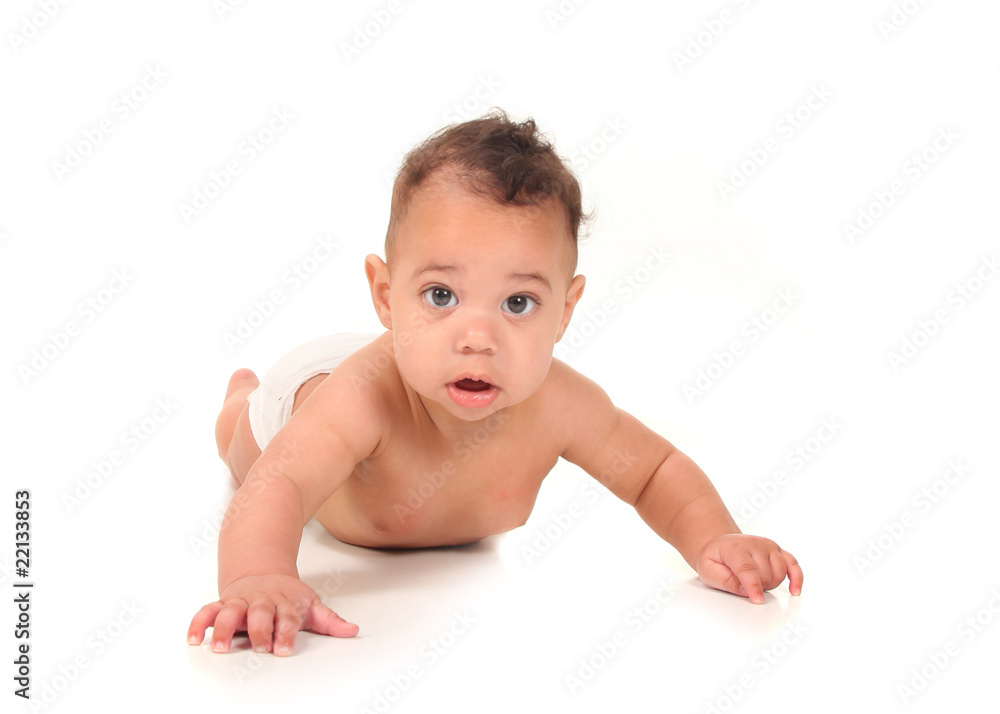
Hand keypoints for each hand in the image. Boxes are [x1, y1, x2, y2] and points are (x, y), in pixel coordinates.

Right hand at [187, 574, 358, 654]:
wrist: (264, 571)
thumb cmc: (288, 595)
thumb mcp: (311, 605)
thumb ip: (330, 621)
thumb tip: (352, 631)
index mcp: (285, 603)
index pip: (287, 618)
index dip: (285, 632)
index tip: (284, 649)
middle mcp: (262, 601)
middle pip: (260, 613)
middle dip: (258, 629)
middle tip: (259, 646)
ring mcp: (241, 601)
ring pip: (230, 611)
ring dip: (224, 628)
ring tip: (219, 648)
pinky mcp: (224, 603)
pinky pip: (208, 611)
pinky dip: (199, 622)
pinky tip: (194, 638)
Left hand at [696, 534, 802, 603]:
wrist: (720, 545)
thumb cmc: (714, 558)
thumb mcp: (708, 571)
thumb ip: (725, 581)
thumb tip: (746, 591)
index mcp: (735, 548)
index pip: (747, 569)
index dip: (753, 586)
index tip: (758, 600)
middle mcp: (754, 544)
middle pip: (765, 574)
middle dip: (756, 586)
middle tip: (741, 584)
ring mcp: (768, 546)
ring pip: (779, 573)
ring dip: (770, 584)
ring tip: (754, 581)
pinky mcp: (778, 550)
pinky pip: (793, 564)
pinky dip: (797, 577)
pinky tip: (794, 590)